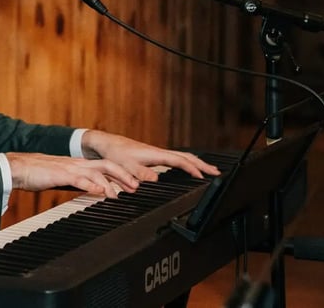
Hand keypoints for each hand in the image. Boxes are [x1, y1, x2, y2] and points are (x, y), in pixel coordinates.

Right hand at [6, 152, 139, 197]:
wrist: (17, 168)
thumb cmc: (36, 174)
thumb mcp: (60, 178)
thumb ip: (76, 183)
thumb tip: (89, 191)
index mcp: (77, 164)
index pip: (105, 166)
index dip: (121, 173)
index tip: (133, 184)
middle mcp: (77, 163)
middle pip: (107, 164)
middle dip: (124, 175)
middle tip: (137, 187)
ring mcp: (70, 167)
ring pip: (97, 170)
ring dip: (112, 182)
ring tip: (122, 193)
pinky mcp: (61, 174)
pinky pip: (79, 179)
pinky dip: (91, 185)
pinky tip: (100, 192)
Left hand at [81, 130, 220, 181]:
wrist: (106, 143)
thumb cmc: (115, 154)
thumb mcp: (125, 165)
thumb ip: (139, 173)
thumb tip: (156, 179)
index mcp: (155, 155)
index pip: (179, 161)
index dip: (192, 168)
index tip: (203, 176)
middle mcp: (159, 152)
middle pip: (186, 157)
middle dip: (202, 164)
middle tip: (217, 173)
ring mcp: (157, 153)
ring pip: (182, 157)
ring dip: (196, 163)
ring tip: (209, 170)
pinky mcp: (154, 156)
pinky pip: (176, 158)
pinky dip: (186, 162)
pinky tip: (188, 167)